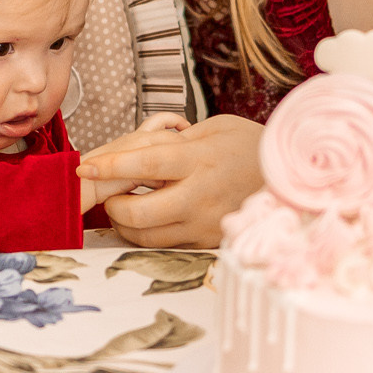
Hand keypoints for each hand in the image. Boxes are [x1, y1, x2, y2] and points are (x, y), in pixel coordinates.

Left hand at [80, 113, 263, 247]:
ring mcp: (204, 224)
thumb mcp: (213, 128)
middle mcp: (200, 196)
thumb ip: (174, 141)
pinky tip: (151, 216)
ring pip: (146, 236)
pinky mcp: (208, 242)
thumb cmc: (247, 145)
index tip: (85, 166)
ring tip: (127, 205)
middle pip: (138, 213)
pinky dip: (148, 233)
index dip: (111, 166)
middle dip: (112, 205)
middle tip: (109, 193)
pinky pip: (165, 245)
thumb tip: (133, 151)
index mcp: (200, 160)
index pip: (145, 164)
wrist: (287, 176)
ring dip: (125, 223)